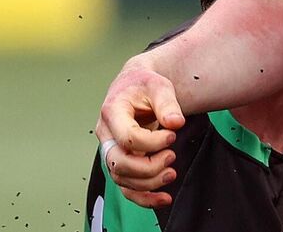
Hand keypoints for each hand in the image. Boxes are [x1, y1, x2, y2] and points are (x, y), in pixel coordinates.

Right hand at [96, 64, 186, 207]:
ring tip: (172, 172)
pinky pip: (126, 186)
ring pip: (122, 178)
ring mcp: (111, 150)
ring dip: (149, 182)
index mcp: (112, 112)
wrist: (136, 85)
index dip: (153, 142)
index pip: (128, 138)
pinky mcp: (120, 161)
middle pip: (120, 163)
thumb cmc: (145, 84)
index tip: (172, 134)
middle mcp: (106, 134)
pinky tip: (163, 198)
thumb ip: (167, 103)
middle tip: (172, 155)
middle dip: (149, 167)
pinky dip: (143, 197)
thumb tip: (176, 123)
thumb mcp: (159, 85)